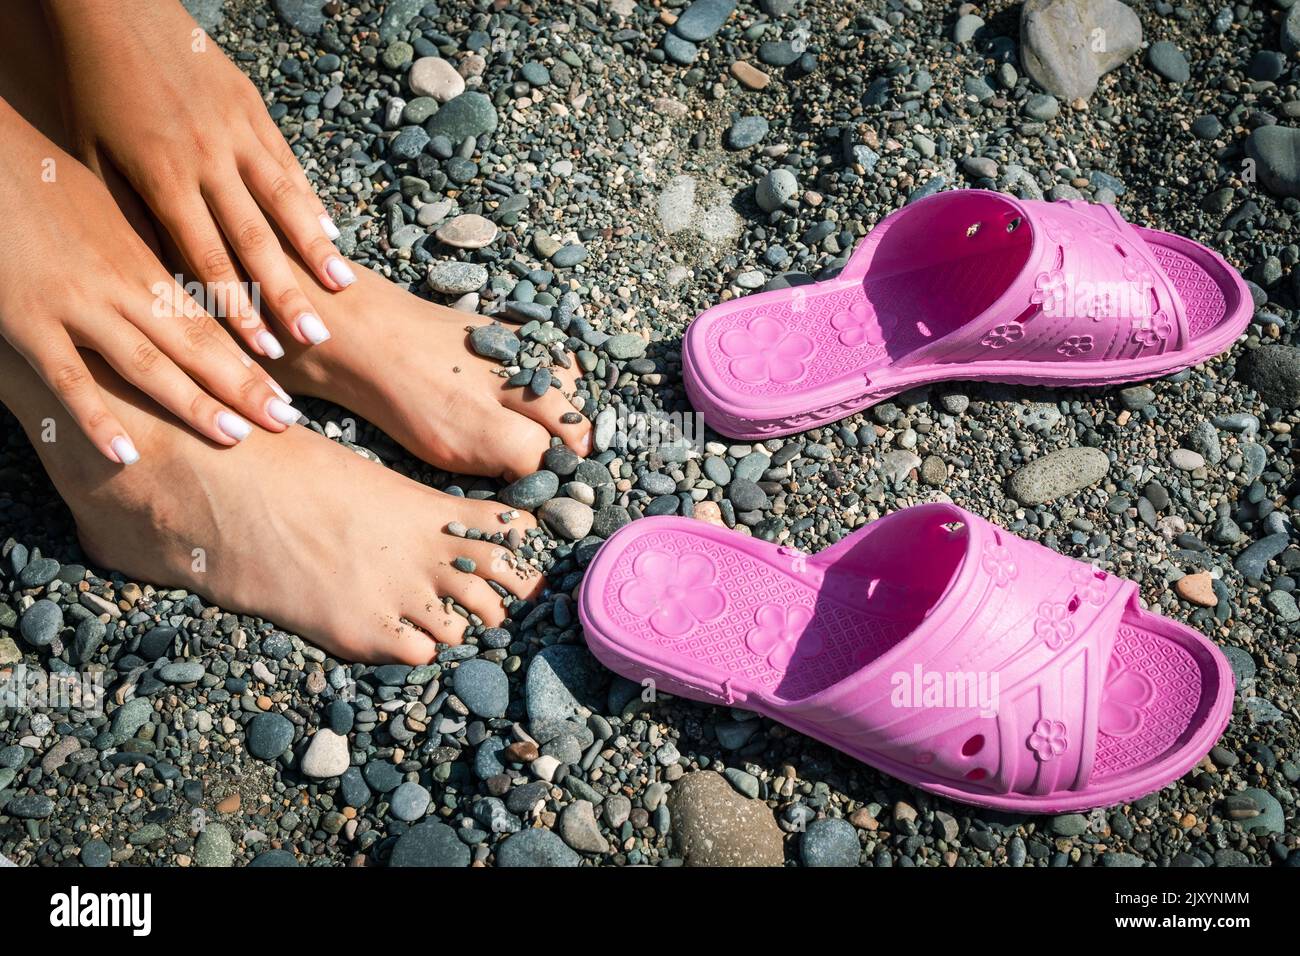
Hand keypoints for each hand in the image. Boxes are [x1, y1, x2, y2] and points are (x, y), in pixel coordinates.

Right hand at [0, 98, 297, 462]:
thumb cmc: (40, 181)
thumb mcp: (107, 210)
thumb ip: (146, 252)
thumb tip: (184, 275)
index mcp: (142, 262)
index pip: (208, 320)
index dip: (247, 356)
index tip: (284, 385)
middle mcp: (119, 287)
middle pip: (194, 346)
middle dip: (242, 387)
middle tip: (286, 421)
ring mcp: (76, 307)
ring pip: (146, 365)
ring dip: (192, 403)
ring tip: (236, 437)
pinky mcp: (27, 323)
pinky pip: (68, 380)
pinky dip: (95, 418)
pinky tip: (125, 453)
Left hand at [45, 0, 352, 356]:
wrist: (114, 8)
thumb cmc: (93, 87)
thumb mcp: (93, 155)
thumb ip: (131, 211)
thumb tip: (162, 271)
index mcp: (163, 176)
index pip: (207, 257)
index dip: (237, 306)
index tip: (262, 347)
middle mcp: (208, 157)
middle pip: (255, 238)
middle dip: (286, 292)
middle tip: (315, 334)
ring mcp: (237, 131)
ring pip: (284, 200)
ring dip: (316, 249)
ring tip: (343, 288)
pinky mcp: (254, 109)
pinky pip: (287, 163)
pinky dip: (310, 200)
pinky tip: (332, 231)